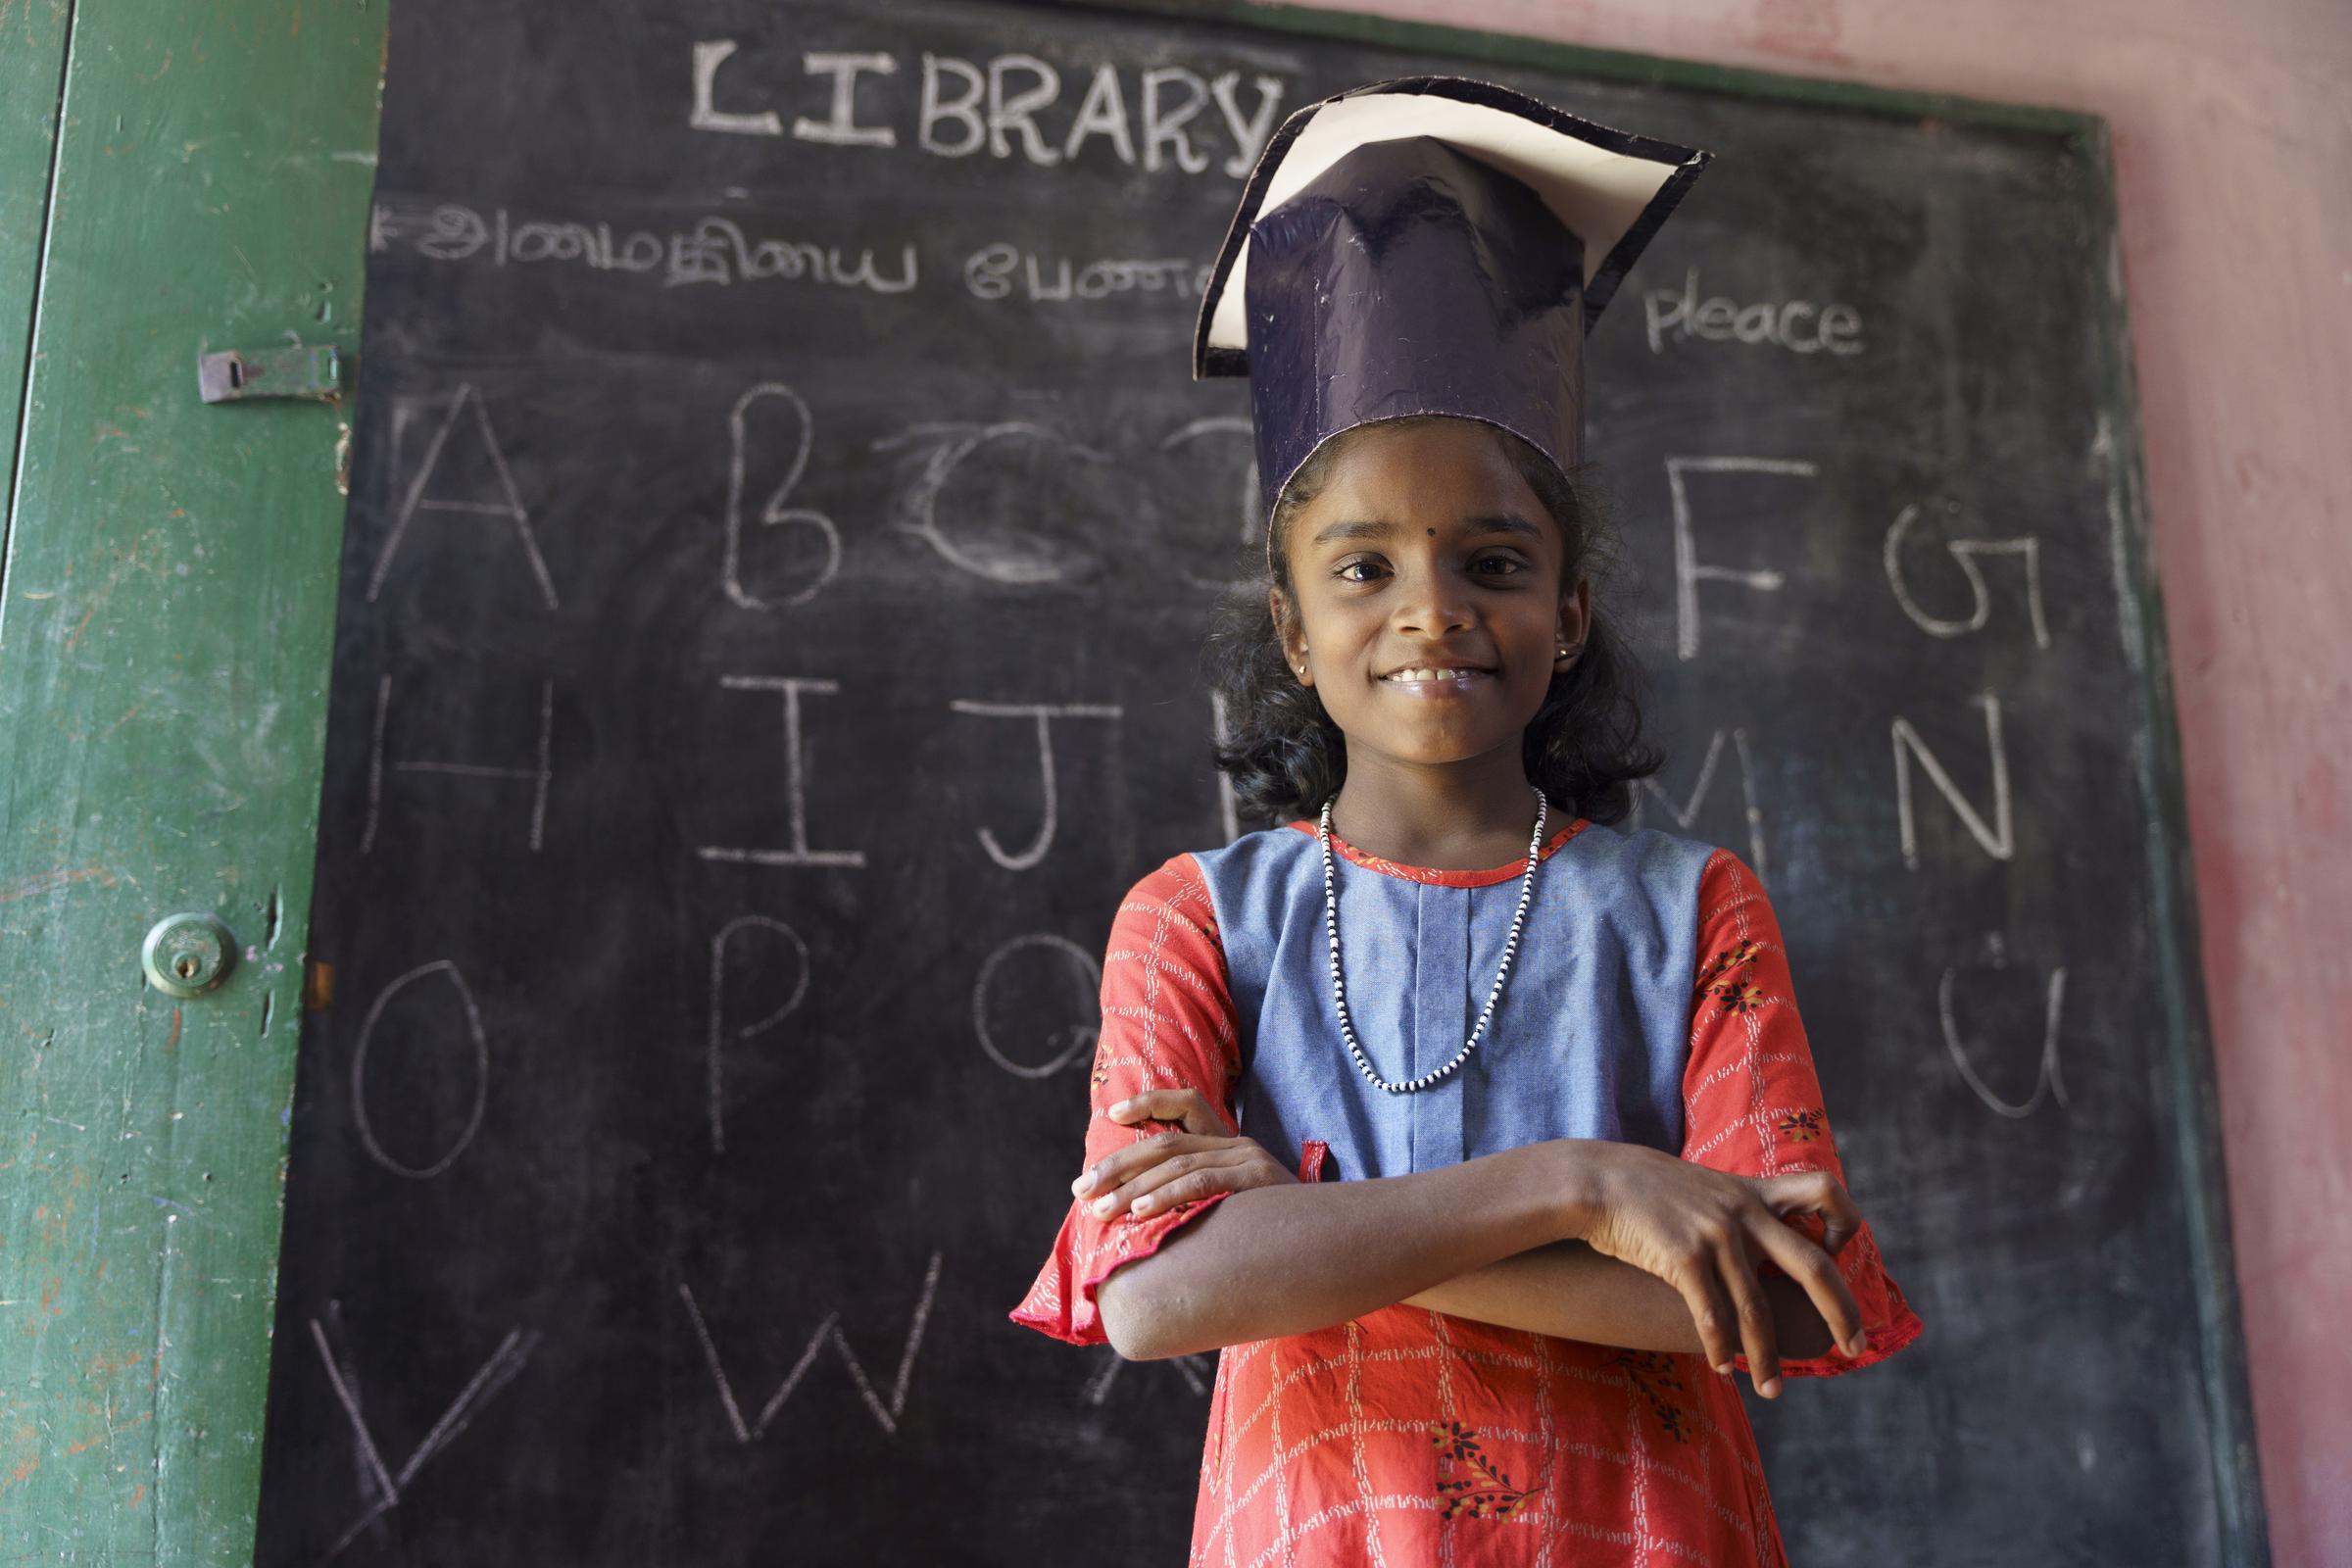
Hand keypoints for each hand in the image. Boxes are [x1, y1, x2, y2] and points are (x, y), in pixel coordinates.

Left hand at [1072, 1089, 1296, 1219]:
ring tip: (1103, 1209)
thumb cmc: (1274, 1232)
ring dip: (1132, 1189)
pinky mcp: (1258, 1183)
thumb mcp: (1235, 1205)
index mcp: (1230, 1142)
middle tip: (1082, 1189)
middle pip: (1167, 1141)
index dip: (1149, 1103)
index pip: (1189, 1102)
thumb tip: (1140, 1209)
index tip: (1111, 1115)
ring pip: (1177, 1163)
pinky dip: (1167, 1197)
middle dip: (1117, 1165)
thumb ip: (1200, 1197)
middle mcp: (1239, 1143)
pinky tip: (1141, 1213)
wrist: (1331, 1243)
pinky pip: (1203, 1184)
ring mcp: (1249, 1160)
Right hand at [1562, 1142, 1867, 1397]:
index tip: (1836, 1251)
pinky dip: (1719, 1346)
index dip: (1844, 1222)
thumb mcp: (1706, 1186)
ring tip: (1772, 1390)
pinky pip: (1712, 1314)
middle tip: (1855, 1348)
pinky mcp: (1683, 1256)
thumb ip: (1739, 1208)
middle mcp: (1743, 1212)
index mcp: (1754, 1192)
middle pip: (1813, 1266)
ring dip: (1766, 1357)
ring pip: (1757, 1308)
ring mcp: (1715, 1235)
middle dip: (1841, 1313)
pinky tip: (1719, 1365)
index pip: (1823, 1191)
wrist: (1597, 1180)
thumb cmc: (1648, 1190)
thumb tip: (1763, 1243)